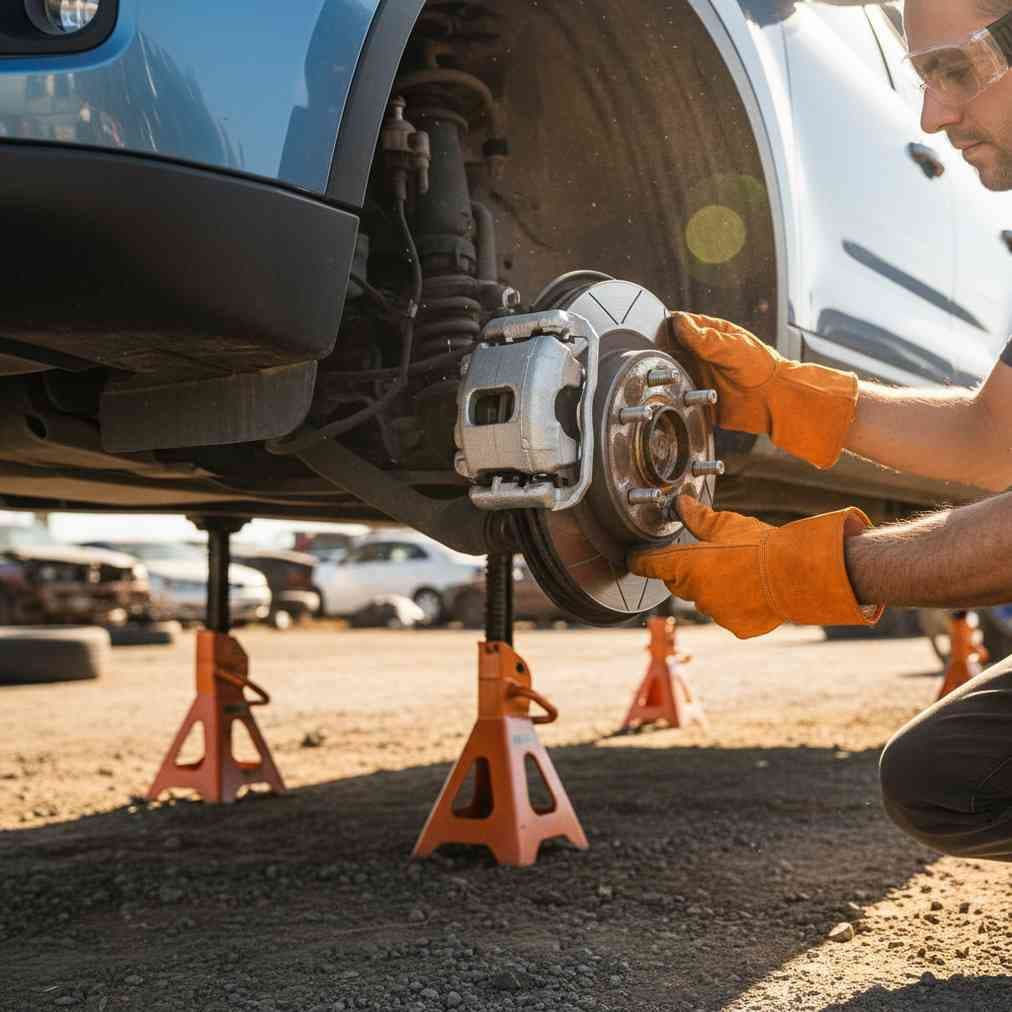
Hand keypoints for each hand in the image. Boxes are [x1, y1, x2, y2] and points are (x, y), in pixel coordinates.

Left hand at [628, 496, 881, 638]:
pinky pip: (728, 615)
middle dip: (687, 573)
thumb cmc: (760, 546)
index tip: (635, 559)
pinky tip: (753, 592)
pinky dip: (735, 606)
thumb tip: (683, 503)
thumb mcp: (728, 525)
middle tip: (709, 559)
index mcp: (686, 565)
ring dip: (714, 590)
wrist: (797, 575)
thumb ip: (700, 517)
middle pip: (679, 583)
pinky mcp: (736, 627)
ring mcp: (715, 613)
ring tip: (739, 573)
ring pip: (706, 600)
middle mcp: (696, 592)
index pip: (651, 564)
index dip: (642, 560)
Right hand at [667, 312, 858, 469]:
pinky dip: (672, 396)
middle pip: (670, 349)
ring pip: (670, 373)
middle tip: (654, 357)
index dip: (666, 327)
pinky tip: (672, 394)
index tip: (654, 331)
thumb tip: (678, 322)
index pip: (680, 325)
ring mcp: (697, 375)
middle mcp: (700, 354)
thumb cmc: (761, 367)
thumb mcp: (732, 347)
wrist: (773, 401)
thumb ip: (704, 338)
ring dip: (665, 376)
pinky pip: (677, 396)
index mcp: (709, 334)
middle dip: (660, 353)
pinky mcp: (695, 396)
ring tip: (663, 377)